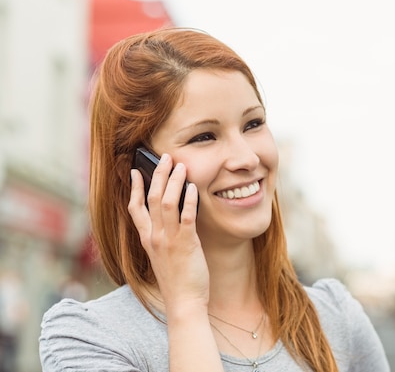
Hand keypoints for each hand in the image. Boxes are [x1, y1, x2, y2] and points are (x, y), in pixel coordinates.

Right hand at [128, 153, 208, 313]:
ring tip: (180, 165)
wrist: (184, 302)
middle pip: (152, 198)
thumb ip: (163, 236)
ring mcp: (169, 240)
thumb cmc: (177, 280)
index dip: (135, 188)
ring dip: (174, 181)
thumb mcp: (163, 256)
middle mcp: (154, 237)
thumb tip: (174, 215)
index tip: (136, 171)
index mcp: (147, 239)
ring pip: (167, 202)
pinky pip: (186, 216)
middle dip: (158, 175)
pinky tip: (194, 187)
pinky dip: (189, 200)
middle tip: (165, 157)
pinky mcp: (186, 244)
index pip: (135, 208)